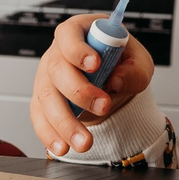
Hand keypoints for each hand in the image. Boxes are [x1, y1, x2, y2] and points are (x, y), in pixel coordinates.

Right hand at [30, 15, 154, 156]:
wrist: (111, 77)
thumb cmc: (120, 61)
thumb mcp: (138, 60)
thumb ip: (134, 69)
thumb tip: (116, 81)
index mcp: (79, 33)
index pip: (69, 35)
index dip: (78, 49)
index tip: (94, 64)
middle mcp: (57, 53)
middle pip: (57, 69)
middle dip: (79, 92)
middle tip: (103, 107)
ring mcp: (46, 77)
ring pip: (46, 98)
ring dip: (65, 122)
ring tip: (85, 141)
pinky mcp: (43, 101)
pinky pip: (39, 118)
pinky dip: (49, 134)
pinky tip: (62, 147)